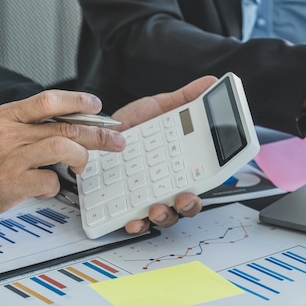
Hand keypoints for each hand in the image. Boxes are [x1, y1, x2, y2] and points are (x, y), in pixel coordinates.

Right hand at [0, 90, 125, 222]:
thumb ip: (21, 123)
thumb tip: (59, 124)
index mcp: (4, 116)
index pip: (48, 100)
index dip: (78, 101)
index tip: (97, 107)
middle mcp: (8, 133)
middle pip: (66, 127)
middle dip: (98, 133)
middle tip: (116, 140)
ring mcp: (10, 157)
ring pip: (63, 148)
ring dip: (81, 158)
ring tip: (80, 166)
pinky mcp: (12, 183)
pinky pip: (50, 181)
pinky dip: (55, 186)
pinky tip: (46, 188)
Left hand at [111, 75, 217, 233]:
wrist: (94, 132)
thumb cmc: (133, 124)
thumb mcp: (158, 107)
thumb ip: (184, 98)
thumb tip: (210, 83)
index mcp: (182, 164)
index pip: (202, 177)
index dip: (211, 179)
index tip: (210, 177)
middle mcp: (167, 184)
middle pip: (187, 203)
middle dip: (189, 205)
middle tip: (184, 196)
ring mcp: (147, 196)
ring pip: (164, 216)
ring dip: (165, 215)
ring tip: (156, 207)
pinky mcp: (125, 204)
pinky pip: (134, 220)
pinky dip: (136, 223)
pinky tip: (133, 218)